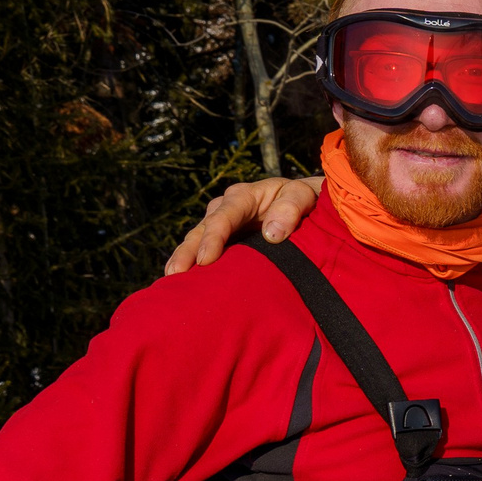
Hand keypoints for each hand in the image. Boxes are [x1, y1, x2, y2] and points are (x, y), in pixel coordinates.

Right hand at [164, 175, 325, 274]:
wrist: (309, 205)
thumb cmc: (306, 200)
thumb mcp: (303, 196)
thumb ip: (290, 209)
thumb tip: (272, 234)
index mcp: (245, 196)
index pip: (224, 215)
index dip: (214, 236)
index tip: (206, 258)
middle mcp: (226, 208)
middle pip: (202, 229)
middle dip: (188, 252)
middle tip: (176, 275)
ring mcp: (221, 225)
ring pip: (196, 241)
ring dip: (184, 260)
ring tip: (172, 283)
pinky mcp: (223, 242)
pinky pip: (203, 252)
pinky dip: (193, 267)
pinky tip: (183, 285)